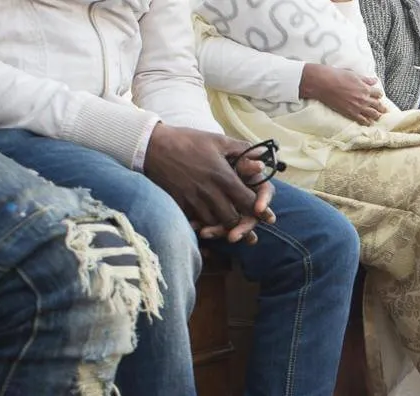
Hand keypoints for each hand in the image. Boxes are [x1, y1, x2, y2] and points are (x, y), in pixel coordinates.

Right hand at [143, 124, 272, 243]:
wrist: (151, 145)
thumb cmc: (187, 141)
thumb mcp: (217, 140)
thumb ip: (242, 150)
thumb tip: (263, 154)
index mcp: (223, 177)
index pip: (248, 201)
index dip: (260, 211)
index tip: (268, 217)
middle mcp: (209, 192)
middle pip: (232, 219)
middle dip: (242, 225)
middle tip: (249, 229)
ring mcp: (193, 200)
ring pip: (213, 224)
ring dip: (223, 228)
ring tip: (231, 231)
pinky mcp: (179, 204)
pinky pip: (194, 222)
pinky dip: (203, 226)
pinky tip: (208, 227)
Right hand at [301, 64, 385, 125]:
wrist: (324, 83)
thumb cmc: (337, 75)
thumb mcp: (353, 74)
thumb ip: (365, 79)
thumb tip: (374, 81)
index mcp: (365, 88)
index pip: (378, 93)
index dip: (379, 94)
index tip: (379, 96)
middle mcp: (364, 99)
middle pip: (377, 105)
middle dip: (382, 108)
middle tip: (384, 110)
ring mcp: (357, 107)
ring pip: (372, 114)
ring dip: (376, 116)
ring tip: (379, 117)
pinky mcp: (350, 113)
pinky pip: (361, 120)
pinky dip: (367, 122)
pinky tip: (369, 123)